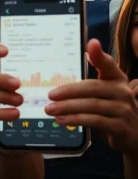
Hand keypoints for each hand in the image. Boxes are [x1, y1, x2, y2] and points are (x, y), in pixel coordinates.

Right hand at [0, 29, 22, 136]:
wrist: (15, 122)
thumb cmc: (17, 91)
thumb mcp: (20, 73)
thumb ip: (18, 55)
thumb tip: (13, 31)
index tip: (6, 50)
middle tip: (17, 83)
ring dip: (2, 96)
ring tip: (21, 100)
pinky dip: (1, 113)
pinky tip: (16, 113)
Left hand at [46, 40, 137, 156]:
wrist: (133, 135)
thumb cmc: (113, 110)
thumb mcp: (103, 93)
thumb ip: (91, 78)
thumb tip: (83, 55)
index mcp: (117, 80)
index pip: (108, 65)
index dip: (100, 55)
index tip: (92, 43)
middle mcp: (123, 92)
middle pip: (92, 88)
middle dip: (68, 91)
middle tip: (50, 95)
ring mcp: (124, 110)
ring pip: (91, 105)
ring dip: (67, 107)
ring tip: (50, 109)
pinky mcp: (121, 126)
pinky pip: (95, 121)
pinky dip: (76, 120)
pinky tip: (62, 120)